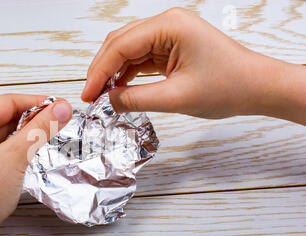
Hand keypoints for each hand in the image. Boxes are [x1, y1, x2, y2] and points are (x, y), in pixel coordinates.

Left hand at [0, 94, 71, 235]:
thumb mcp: (15, 157)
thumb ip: (40, 129)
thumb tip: (61, 108)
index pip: (8, 102)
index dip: (38, 103)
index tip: (62, 108)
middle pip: (4, 117)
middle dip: (32, 121)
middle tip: (58, 125)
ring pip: (0, 136)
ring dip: (23, 137)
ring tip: (45, 142)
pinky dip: (12, 151)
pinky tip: (26, 158)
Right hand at [82, 8, 305, 123]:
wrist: (256, 87)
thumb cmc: (229, 86)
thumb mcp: (177, 98)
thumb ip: (136, 99)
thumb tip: (107, 101)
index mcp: (170, 26)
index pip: (121, 45)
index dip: (99, 71)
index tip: (88, 95)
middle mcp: (167, 24)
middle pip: (120, 43)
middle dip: (102, 70)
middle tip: (90, 96)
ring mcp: (168, 34)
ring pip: (127, 50)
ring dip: (112, 72)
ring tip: (101, 95)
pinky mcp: (170, 47)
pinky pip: (140, 58)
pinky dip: (126, 74)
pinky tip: (118, 89)